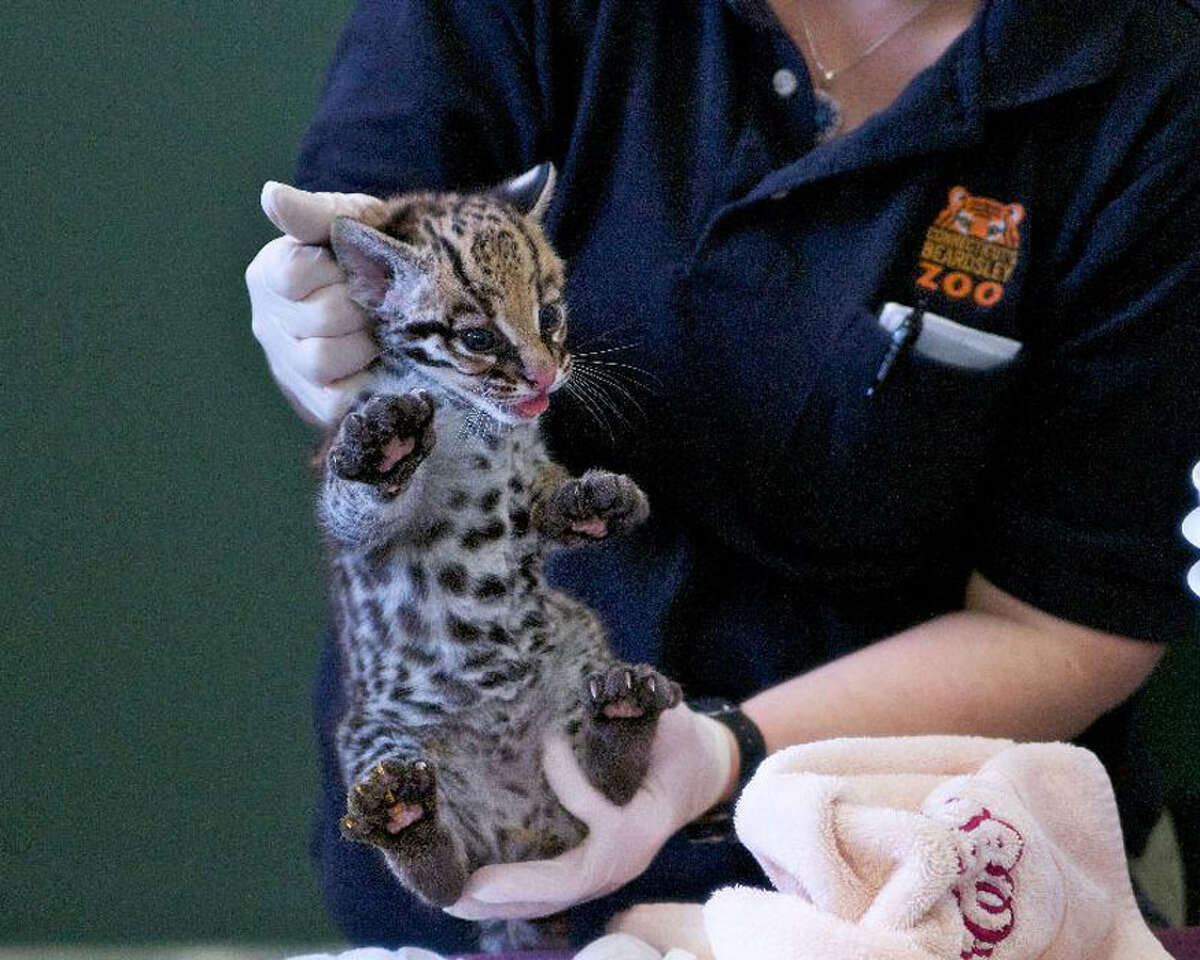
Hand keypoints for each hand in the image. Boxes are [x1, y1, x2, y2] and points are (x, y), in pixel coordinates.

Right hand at [246, 181, 387, 424]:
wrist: (398, 302)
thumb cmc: (368, 256)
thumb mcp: (349, 224)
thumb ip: (314, 214)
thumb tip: (270, 195)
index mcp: (270, 274)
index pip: (291, 274)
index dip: (334, 271)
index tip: (355, 265)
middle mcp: (269, 322)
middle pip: (315, 318)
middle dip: (360, 308)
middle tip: (382, 302)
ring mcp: (288, 366)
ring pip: (319, 361)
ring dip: (362, 346)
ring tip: (380, 333)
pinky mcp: (313, 403)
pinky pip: (332, 403)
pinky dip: (361, 387)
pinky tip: (380, 368)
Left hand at [443, 704, 737, 920]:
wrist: (697, 777)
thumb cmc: (679, 743)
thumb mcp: (672, 719)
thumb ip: (648, 705)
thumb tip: (611, 689)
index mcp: (645, 823)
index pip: (602, 818)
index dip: (572, 785)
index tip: (550, 744)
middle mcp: (624, 859)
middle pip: (568, 883)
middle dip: (518, 885)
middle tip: (468, 886)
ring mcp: (607, 873)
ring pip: (552, 898)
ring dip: (503, 902)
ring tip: (453, 900)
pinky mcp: (590, 872)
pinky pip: (549, 895)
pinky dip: (512, 898)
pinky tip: (471, 896)